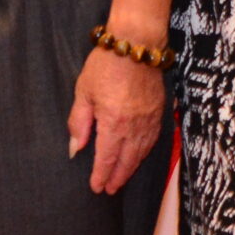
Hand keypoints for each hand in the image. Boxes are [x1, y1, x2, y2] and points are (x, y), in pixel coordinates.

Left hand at [67, 45, 163, 194]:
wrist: (137, 43)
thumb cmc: (106, 64)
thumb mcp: (84, 92)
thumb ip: (79, 122)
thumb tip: (75, 148)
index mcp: (114, 123)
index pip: (107, 158)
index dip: (101, 175)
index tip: (97, 188)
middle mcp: (134, 127)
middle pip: (126, 161)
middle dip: (117, 177)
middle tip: (110, 190)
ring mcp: (149, 120)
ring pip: (141, 153)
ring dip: (131, 168)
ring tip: (122, 178)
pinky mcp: (159, 112)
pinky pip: (152, 140)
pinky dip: (144, 153)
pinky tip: (139, 156)